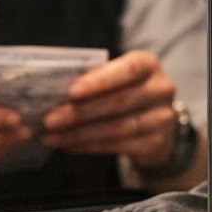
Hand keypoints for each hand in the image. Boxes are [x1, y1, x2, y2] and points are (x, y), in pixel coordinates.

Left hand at [38, 50, 179, 170]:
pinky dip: (89, 147)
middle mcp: (160, 89)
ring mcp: (162, 118)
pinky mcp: (156, 143)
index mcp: (148, 64)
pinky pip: (117, 146)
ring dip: (79, 134)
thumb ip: (94, 79)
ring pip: (116, 128)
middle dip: (79, 112)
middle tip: (50, 119)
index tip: (71, 91)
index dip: (99, 81)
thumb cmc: (125, 92)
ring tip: (52, 136)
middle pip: (118, 102)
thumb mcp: (115, 78)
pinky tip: (68, 146)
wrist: (155, 122)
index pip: (127, 70)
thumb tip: (55, 90)